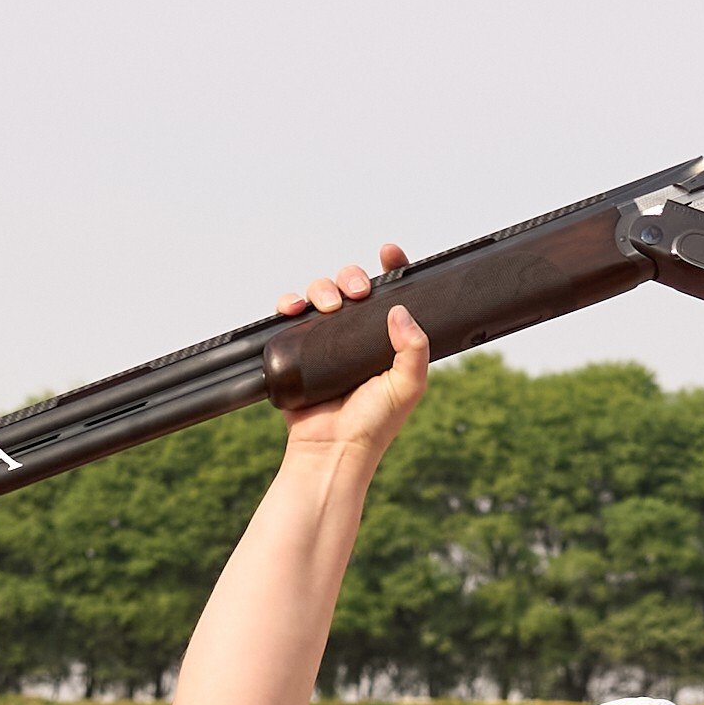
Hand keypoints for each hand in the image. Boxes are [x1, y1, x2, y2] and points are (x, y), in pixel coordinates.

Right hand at [274, 245, 427, 461]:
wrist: (333, 450)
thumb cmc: (374, 424)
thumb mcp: (408, 387)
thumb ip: (415, 349)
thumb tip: (400, 311)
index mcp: (385, 339)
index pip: (390, 294)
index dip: (391, 269)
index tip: (390, 254)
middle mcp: (355, 336)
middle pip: (351, 287)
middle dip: (352, 278)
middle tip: (357, 293)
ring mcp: (325, 341)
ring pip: (320, 294)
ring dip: (321, 287)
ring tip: (326, 305)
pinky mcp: (297, 349)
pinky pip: (290, 315)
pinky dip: (288, 302)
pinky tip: (293, 308)